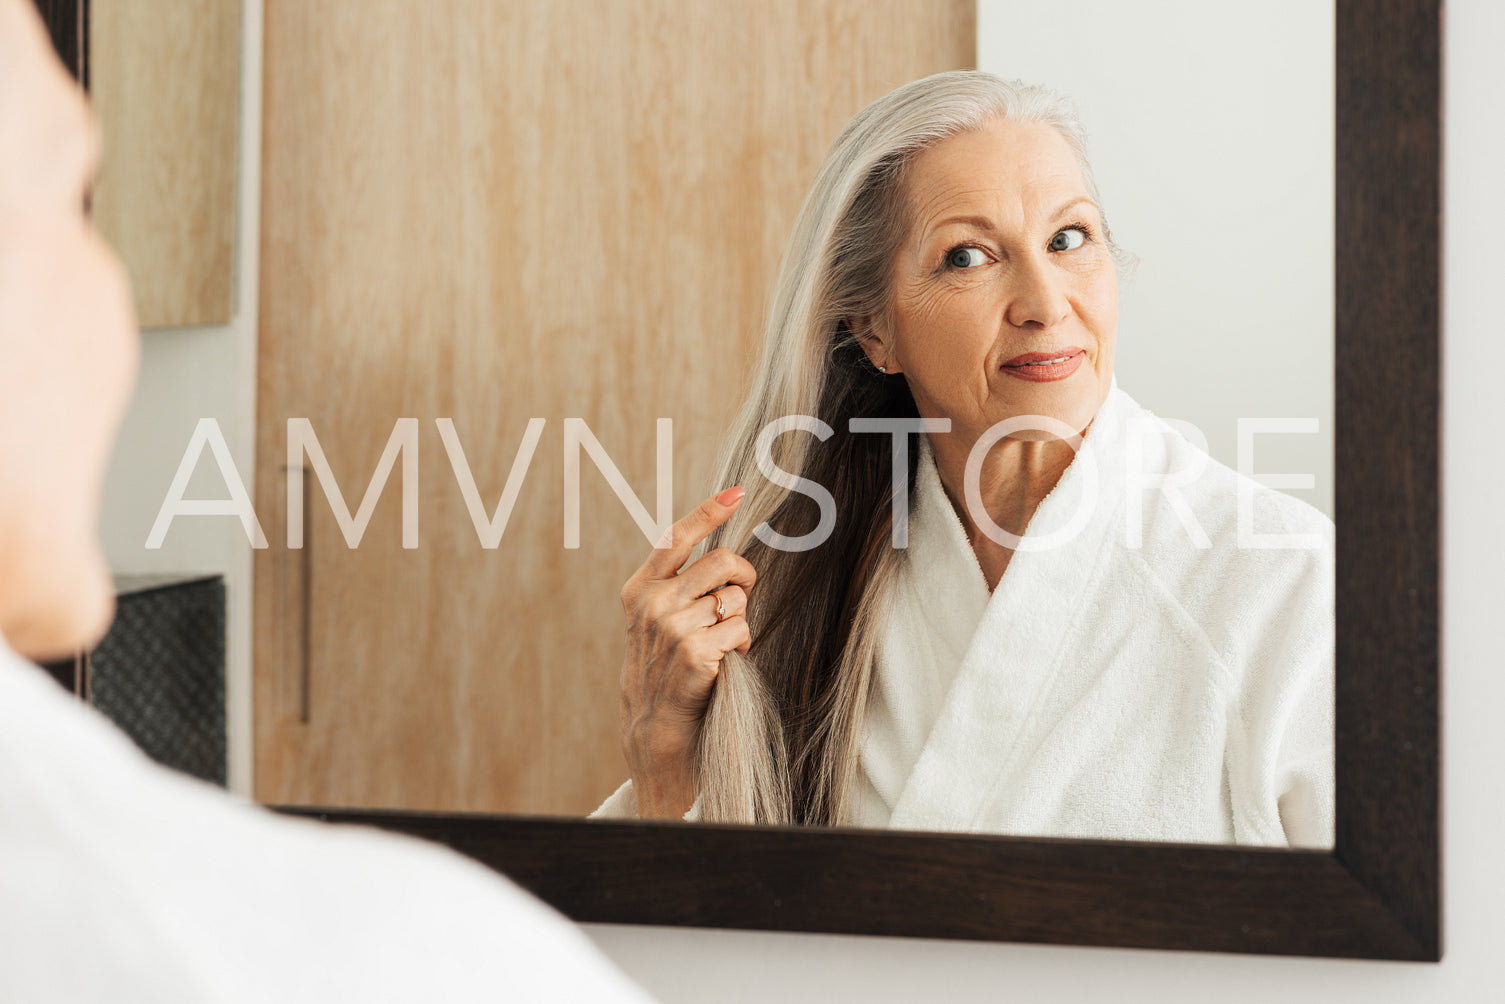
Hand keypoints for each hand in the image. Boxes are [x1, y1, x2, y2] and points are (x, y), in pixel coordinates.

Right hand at [618, 486, 754, 818]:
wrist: (654, 733)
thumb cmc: (664, 674)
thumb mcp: (656, 624)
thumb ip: (679, 588)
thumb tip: (725, 555)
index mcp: (640, 589)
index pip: (676, 537)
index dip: (709, 510)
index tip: (737, 492)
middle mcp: (652, 603)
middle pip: (723, 562)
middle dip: (744, 579)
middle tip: (740, 601)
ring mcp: (671, 627)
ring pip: (736, 600)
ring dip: (740, 623)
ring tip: (720, 647)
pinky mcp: (694, 652)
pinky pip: (742, 629)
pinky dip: (743, 647)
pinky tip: (723, 665)